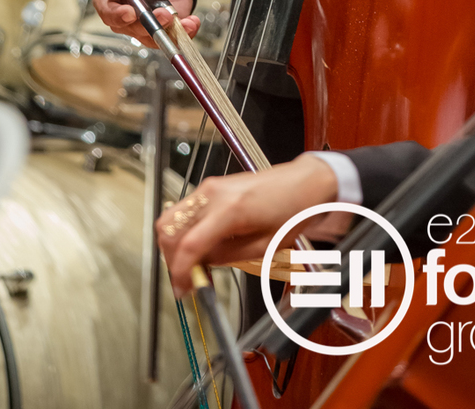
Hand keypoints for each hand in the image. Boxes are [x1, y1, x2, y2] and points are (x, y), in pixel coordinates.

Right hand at [92, 0, 200, 42]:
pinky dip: (183, 32)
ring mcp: (147, 19)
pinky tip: (191, 23)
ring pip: (152, 36)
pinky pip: (173, 34)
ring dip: (167, 33)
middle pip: (131, 29)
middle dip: (147, 26)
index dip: (118, 16)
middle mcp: (127, 12)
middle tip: (162, 15)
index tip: (129, 13)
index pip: (108, 13)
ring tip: (181, 21)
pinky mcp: (167, 21)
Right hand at [157, 156, 352, 295]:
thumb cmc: (293, 210)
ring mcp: (210, 187)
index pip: (189, 244)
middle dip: (172, 260)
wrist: (304, 183)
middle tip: (188, 280)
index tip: (182, 290)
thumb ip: (227, 257)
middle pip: (169, 229)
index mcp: (230, 208)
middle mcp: (214, 193)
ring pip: (171, 219)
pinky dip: (184, 233)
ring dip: (175, 246)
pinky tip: (202, 248)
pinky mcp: (212, 187)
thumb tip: (201, 268)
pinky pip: (185, 212)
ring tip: (196, 265)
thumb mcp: (264, 245)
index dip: (180, 272)